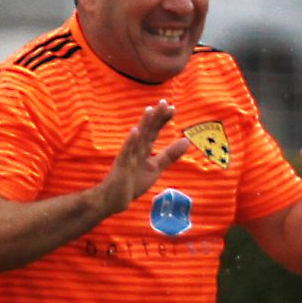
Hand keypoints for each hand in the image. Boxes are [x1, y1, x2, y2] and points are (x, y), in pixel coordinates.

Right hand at [98, 101, 190, 215]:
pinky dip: (130, 142)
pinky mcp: (121, 166)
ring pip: (137, 138)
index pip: (154, 131)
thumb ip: (170, 155)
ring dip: (143, 125)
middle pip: (147, 130)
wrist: (114, 200)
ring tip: (149, 111)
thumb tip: (187, 141)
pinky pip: (126, 152)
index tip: (171, 107)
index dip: (162, 120)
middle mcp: (136, 149)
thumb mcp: (155, 167)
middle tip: (164, 102)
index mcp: (144, 149)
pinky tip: (134, 131)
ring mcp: (128, 156)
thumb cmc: (133, 182)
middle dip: (155, 117)